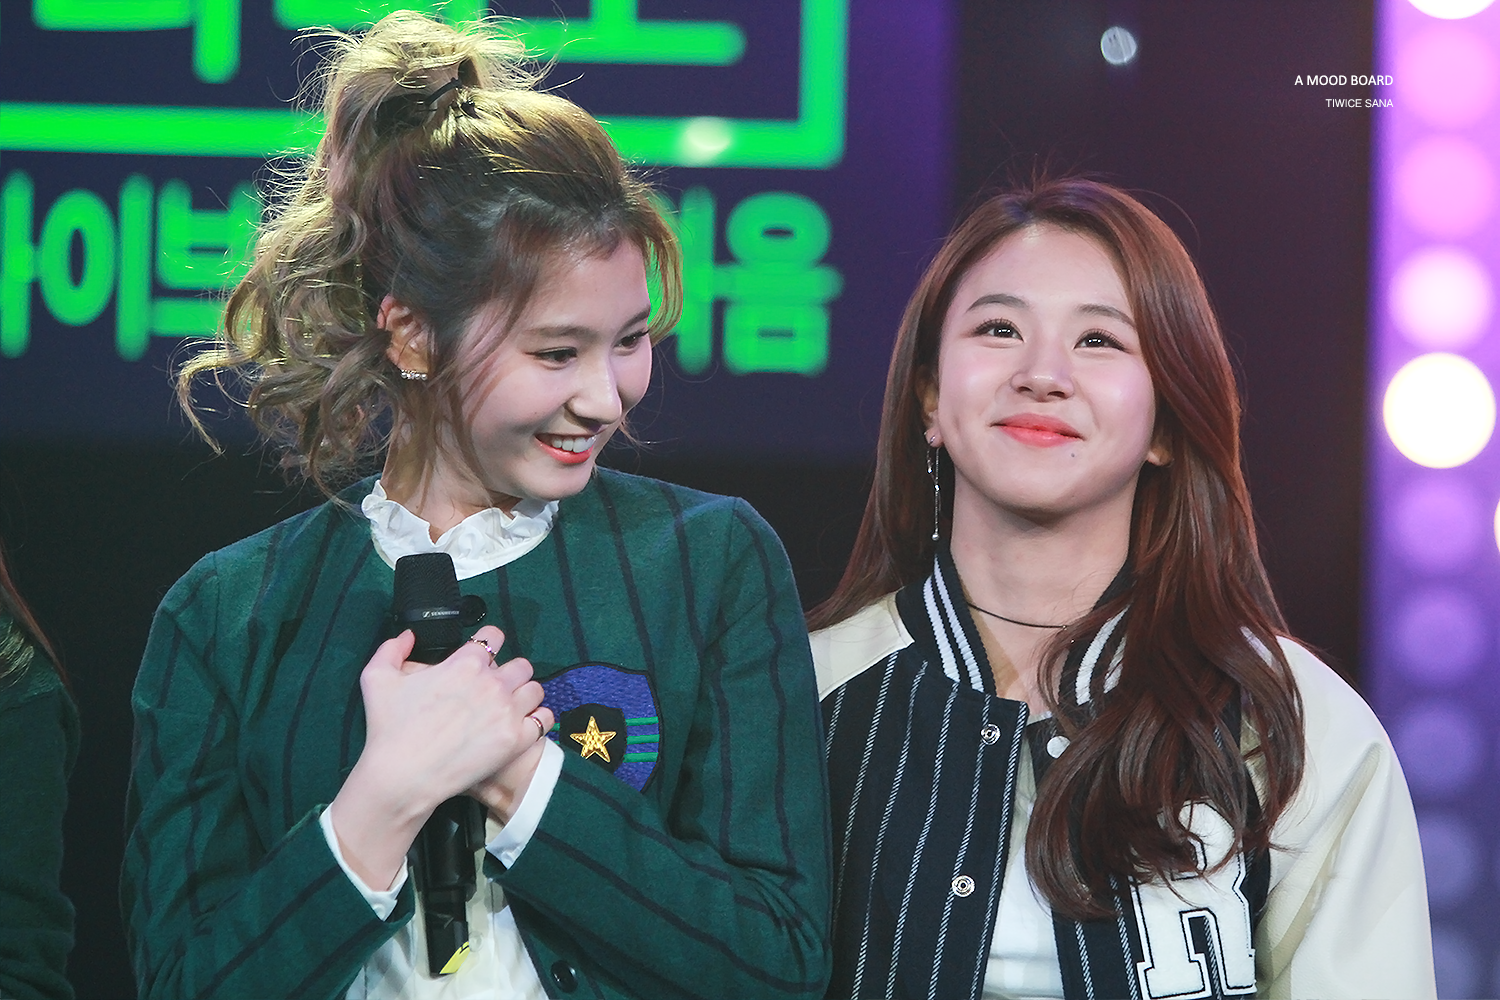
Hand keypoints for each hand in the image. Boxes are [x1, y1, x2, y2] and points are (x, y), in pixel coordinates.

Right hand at [328, 626, 547, 887]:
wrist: (402, 776)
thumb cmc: (389, 727)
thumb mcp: (376, 678)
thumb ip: (392, 649)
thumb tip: (409, 635)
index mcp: (465, 662)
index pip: (494, 636)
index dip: (489, 644)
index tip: (482, 658)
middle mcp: (492, 682)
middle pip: (521, 664)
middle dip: (509, 673)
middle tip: (495, 689)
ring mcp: (507, 711)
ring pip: (535, 689)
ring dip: (524, 695)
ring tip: (510, 708)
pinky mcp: (516, 739)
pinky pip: (543, 719)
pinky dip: (537, 720)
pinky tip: (523, 725)